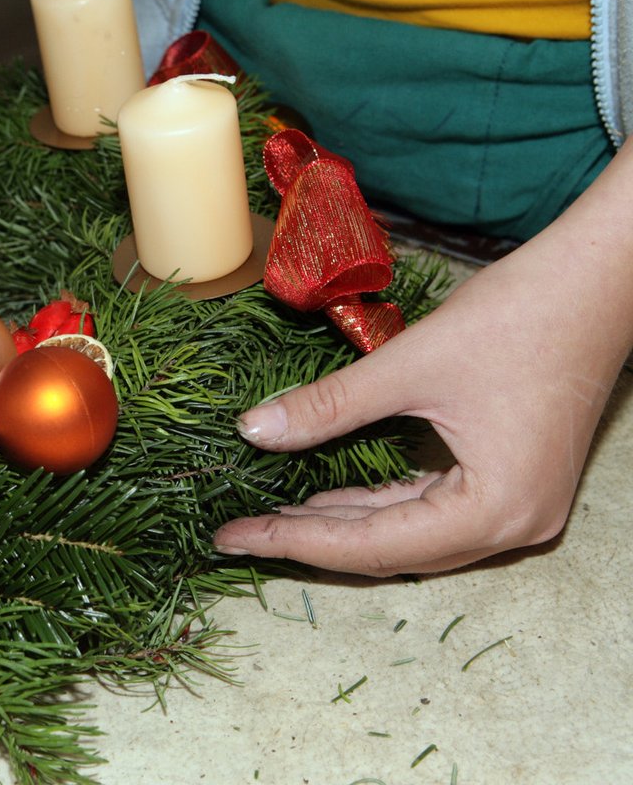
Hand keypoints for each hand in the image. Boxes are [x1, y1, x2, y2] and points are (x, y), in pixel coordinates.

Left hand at [214, 147, 632, 575]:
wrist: (597, 279)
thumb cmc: (518, 316)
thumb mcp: (408, 365)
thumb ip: (327, 406)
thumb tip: (252, 431)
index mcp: (496, 510)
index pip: (373, 544)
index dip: (295, 540)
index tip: (233, 536)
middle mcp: (513, 526)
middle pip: (391, 550)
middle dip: (311, 538)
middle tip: (239, 529)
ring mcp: (517, 507)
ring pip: (409, 533)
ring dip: (341, 524)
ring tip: (272, 515)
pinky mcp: (511, 481)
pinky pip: (430, 509)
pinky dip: (377, 504)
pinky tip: (328, 496)